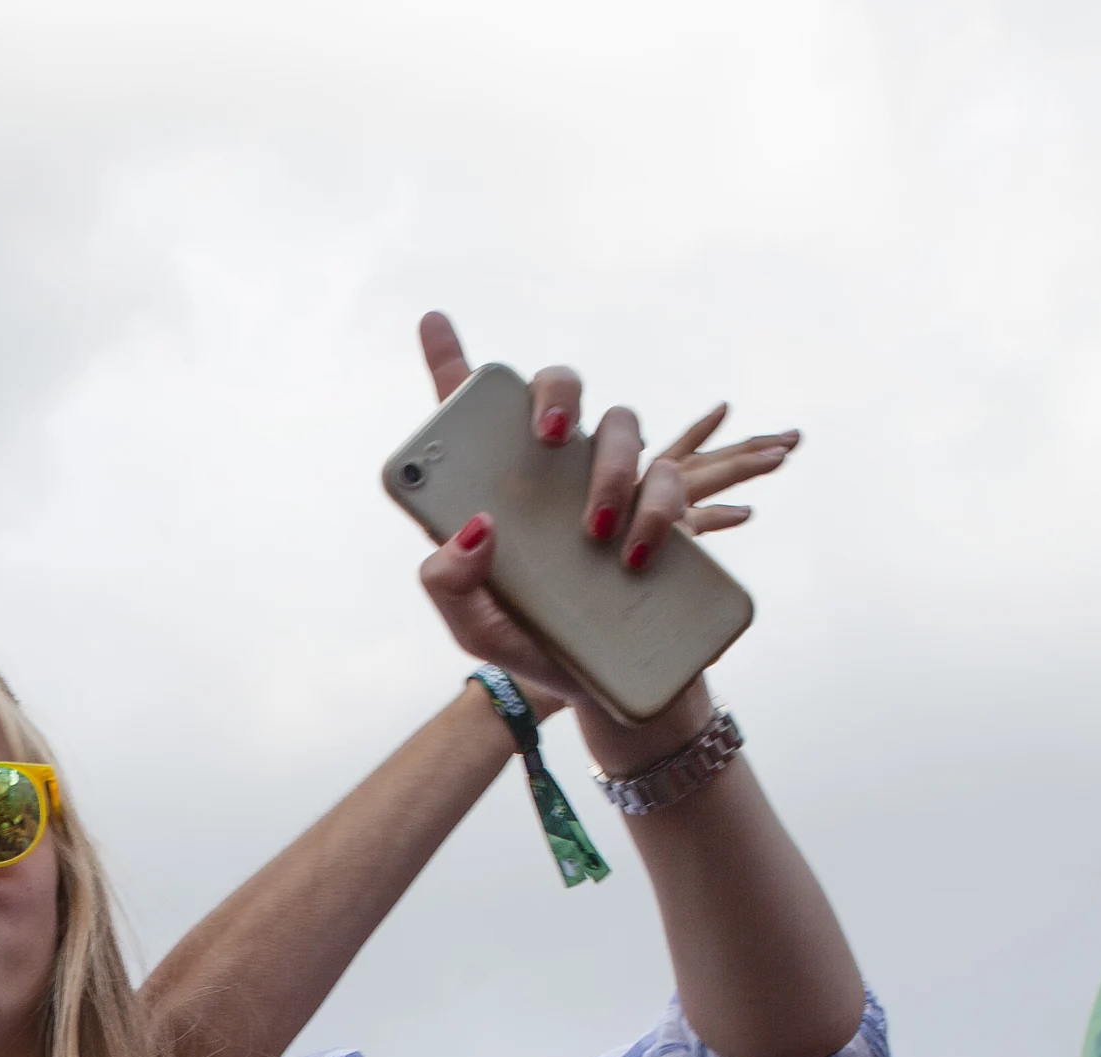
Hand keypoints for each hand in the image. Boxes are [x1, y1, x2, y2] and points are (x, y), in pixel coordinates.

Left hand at [410, 312, 797, 759]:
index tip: (432, 318)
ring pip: (619, 424)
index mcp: (494, 491)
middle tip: (546, 434)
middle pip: (555, 390)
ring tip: (595, 530)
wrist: (611, 693)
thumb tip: (476, 526)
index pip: (468, 413)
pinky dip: (657, 507)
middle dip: (553, 393)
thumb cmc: (533, 651)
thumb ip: (450, 586)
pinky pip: (667, 478)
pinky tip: (636, 551)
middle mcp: (551, 473)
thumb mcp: (477, 631)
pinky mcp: (661, 508)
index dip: (449, 362)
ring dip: (610, 466)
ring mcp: (609, 483)